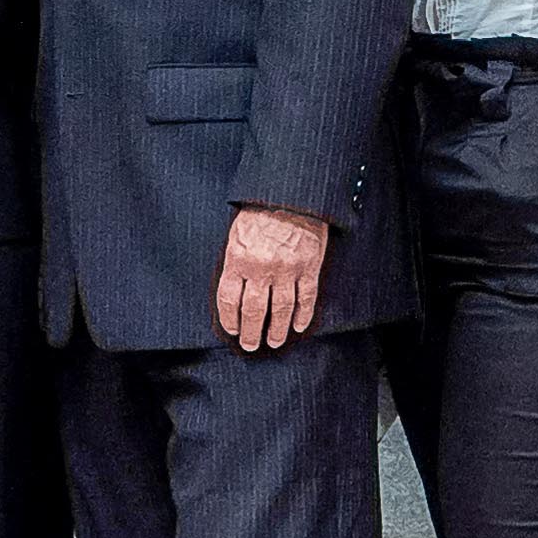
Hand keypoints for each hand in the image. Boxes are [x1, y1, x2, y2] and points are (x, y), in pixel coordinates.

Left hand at [216, 207, 334, 351]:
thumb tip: (235, 288)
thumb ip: (236, 261)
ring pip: (281, 310)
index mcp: (239, 258)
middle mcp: (261, 268)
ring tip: (273, 342)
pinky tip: (298, 327)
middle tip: (251, 345)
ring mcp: (287, 269)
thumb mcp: (237, 232)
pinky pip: (306, 298)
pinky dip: (303, 316)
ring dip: (276, 330)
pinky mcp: (308, 267)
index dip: (229, 319)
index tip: (232, 330)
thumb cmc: (261, 209)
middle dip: (251, 332)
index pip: (229, 299)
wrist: (291, 193)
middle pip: (254, 311)